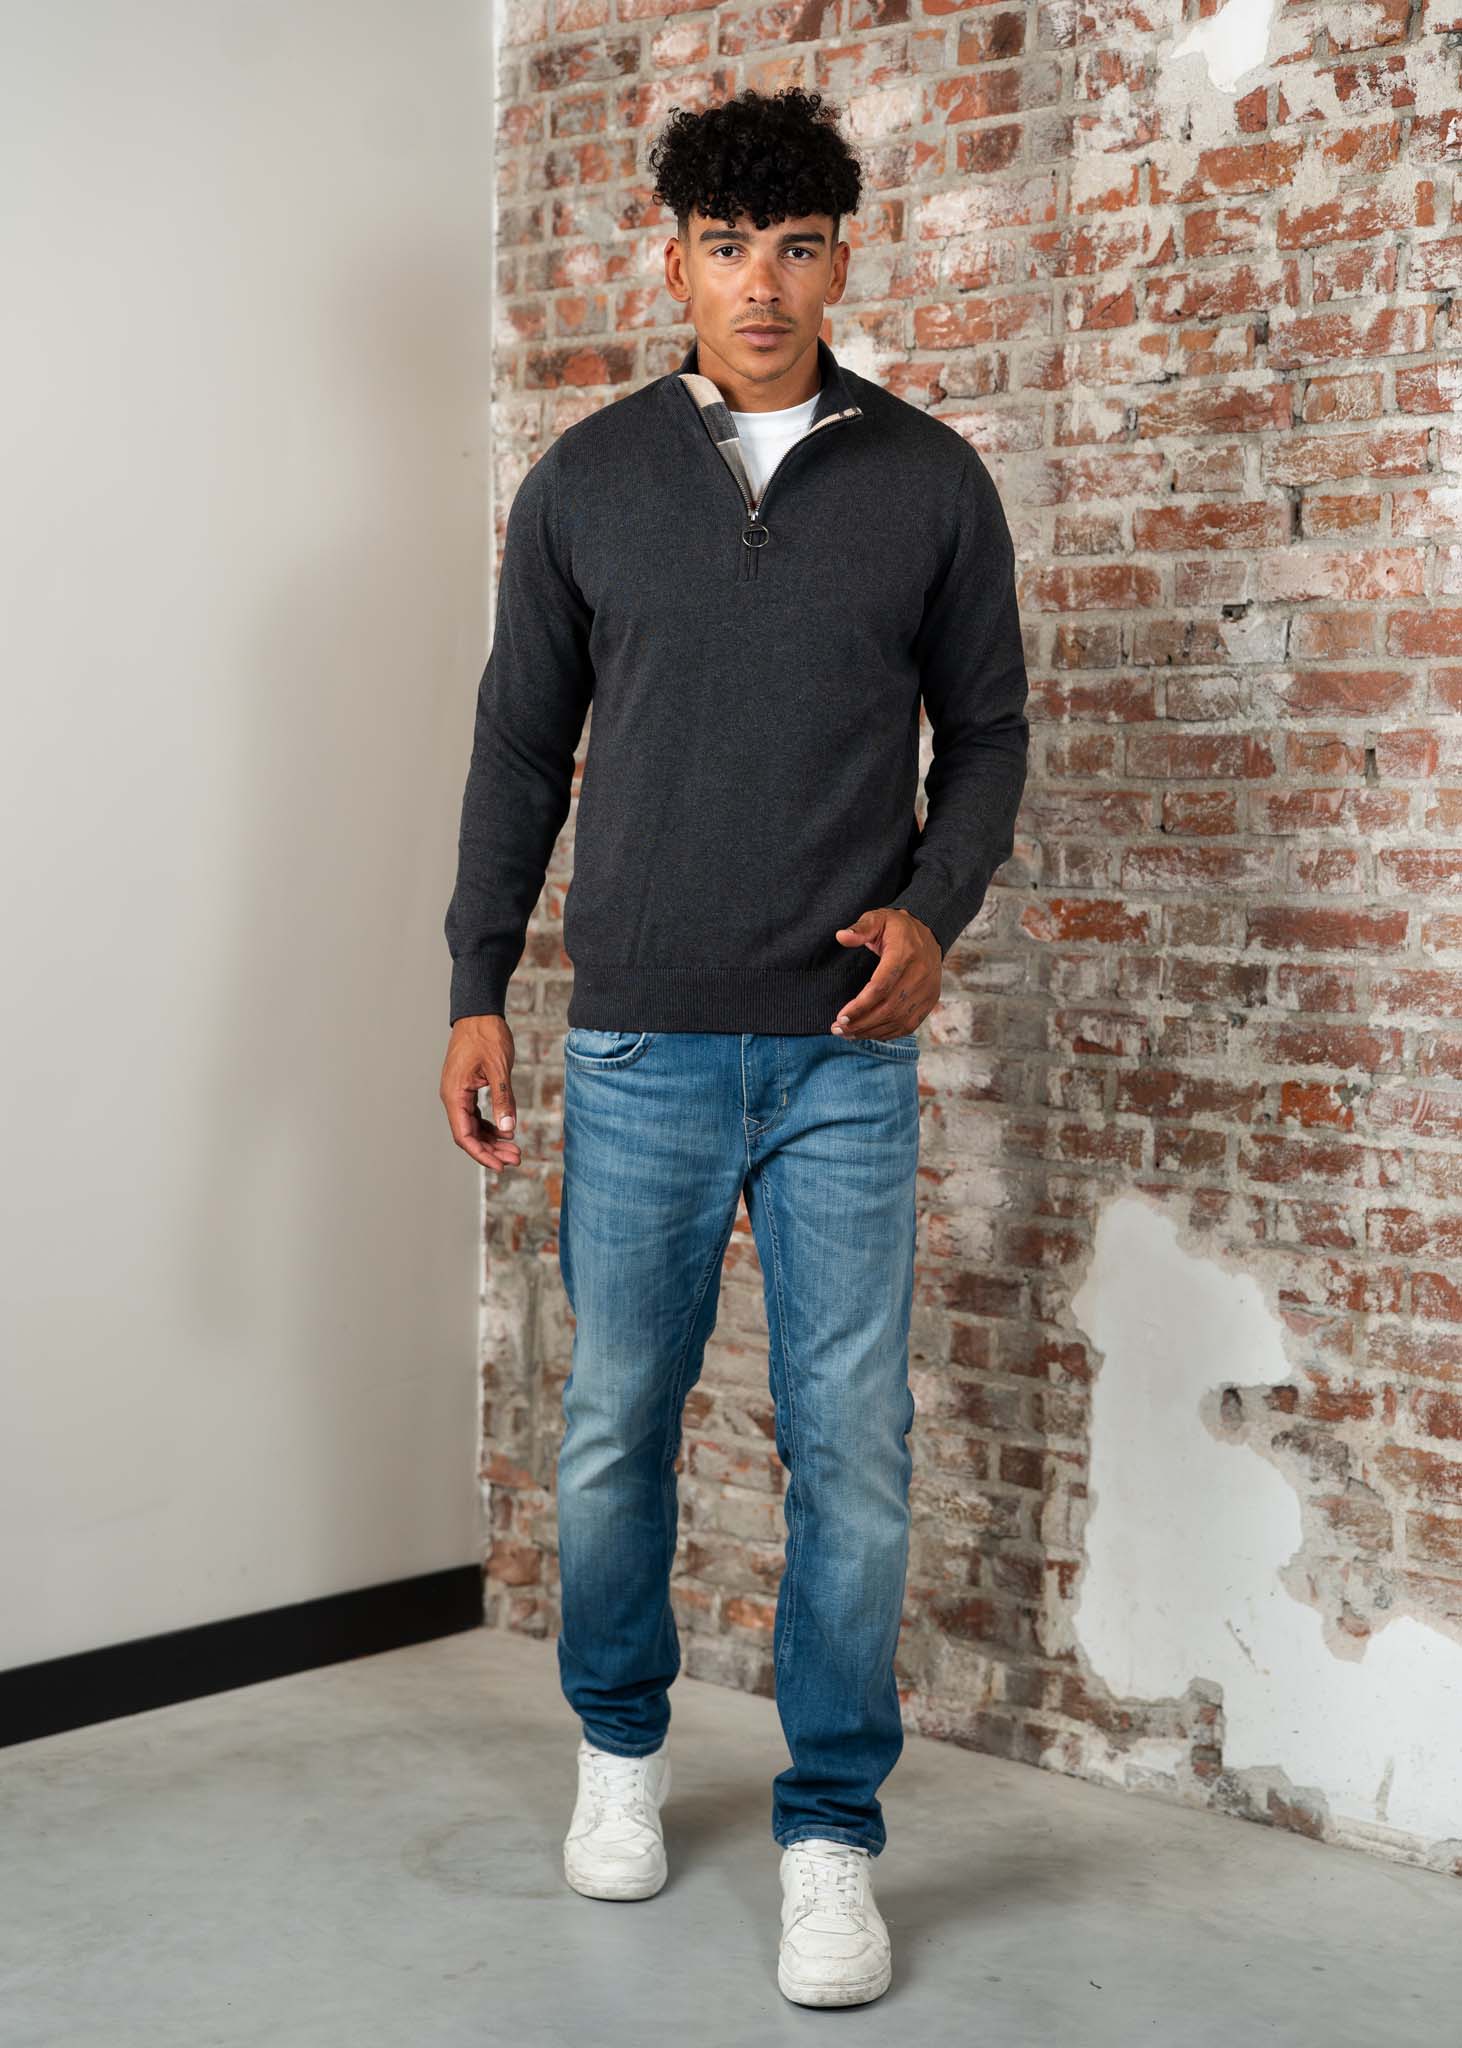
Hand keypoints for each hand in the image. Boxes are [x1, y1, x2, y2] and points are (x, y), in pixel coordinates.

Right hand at [440, 1015, 522, 1177]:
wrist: (479, 1012)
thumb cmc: (486, 1035)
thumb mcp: (499, 1068)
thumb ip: (504, 1099)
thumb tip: (509, 1129)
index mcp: (454, 1094)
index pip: (464, 1135)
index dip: (482, 1154)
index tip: (501, 1165)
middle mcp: (453, 1097)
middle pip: (469, 1134)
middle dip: (491, 1150)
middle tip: (516, 1158)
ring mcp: (459, 1093)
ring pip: (473, 1126)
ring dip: (492, 1139)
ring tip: (514, 1150)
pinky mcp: (467, 1088)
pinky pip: (476, 1114)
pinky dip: (490, 1125)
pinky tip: (506, 1131)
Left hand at [830, 908, 940, 1038]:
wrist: (929, 934)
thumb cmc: (897, 928)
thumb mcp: (878, 918)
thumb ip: (860, 928)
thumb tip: (841, 936)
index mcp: (905, 953)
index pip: (881, 986)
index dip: (860, 1006)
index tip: (841, 1016)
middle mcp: (920, 974)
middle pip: (888, 1008)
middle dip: (861, 1023)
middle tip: (838, 1029)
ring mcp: (927, 991)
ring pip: (898, 1020)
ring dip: (871, 1031)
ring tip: (847, 1034)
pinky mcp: (929, 1002)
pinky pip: (908, 1025)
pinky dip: (887, 1033)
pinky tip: (868, 1033)